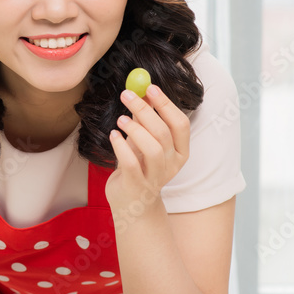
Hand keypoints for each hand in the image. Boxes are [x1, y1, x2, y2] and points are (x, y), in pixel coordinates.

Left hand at [104, 84, 189, 212]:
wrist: (133, 205)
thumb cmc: (139, 167)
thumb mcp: (144, 142)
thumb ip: (145, 121)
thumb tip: (141, 90)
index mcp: (180, 152)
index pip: (180, 124)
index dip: (166, 104)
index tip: (150, 88)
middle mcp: (172, 165)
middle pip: (164, 133)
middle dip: (145, 110)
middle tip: (127, 94)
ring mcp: (156, 177)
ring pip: (153, 149)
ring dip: (135, 129)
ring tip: (121, 119)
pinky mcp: (137, 186)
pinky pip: (131, 163)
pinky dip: (121, 146)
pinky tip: (113, 135)